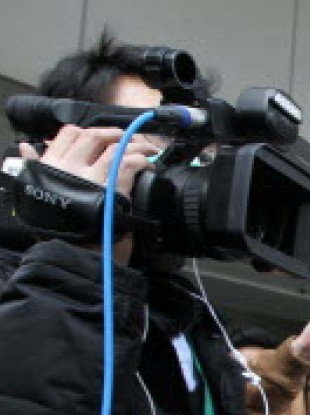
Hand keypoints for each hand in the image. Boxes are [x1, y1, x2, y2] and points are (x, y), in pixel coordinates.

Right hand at [20, 126, 158, 265]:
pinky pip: (130, 164)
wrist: (74, 255)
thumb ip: (36, 169)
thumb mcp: (39, 195)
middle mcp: (68, 168)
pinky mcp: (112, 189)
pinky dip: (143, 161)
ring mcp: (91, 178)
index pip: (68, 134)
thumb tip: (27, 149)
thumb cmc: (60, 230)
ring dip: (135, 146)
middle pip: (94, 137)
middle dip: (114, 134)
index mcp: (49, 166)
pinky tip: (149, 166)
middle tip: (129, 139)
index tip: (103, 136)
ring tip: (146, 151)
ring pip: (115, 147)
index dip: (89, 131)